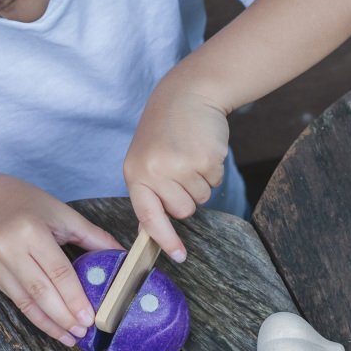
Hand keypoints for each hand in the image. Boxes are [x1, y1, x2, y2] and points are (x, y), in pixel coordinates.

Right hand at [0, 175, 121, 344]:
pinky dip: (36, 317)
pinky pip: (17, 301)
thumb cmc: (28, 204)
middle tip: (84, 331)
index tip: (90, 317)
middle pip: (41, 291)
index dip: (74, 297)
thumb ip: (93, 237)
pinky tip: (52, 327)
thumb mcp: (63, 213)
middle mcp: (8, 248)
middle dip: (64, 316)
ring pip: (26, 301)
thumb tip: (123, 257)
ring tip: (70, 337)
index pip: (57, 271)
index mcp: (30, 230)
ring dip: (50, 323)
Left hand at [122, 82, 229, 262]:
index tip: (178, 256)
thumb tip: (151, 231)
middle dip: (188, 196)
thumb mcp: (146, 160)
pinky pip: (215, 182)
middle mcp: (155, 172)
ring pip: (201, 198)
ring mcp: (180, 165)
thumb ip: (149, 192)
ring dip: (201, 181)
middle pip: (182, 211)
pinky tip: (202, 148)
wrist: (187, 94)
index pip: (148, 216)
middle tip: (181, 168)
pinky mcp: (205, 159)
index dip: (164, 239)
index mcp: (135, 174)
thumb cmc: (166, 131)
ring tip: (190, 154)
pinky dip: (213, 169)